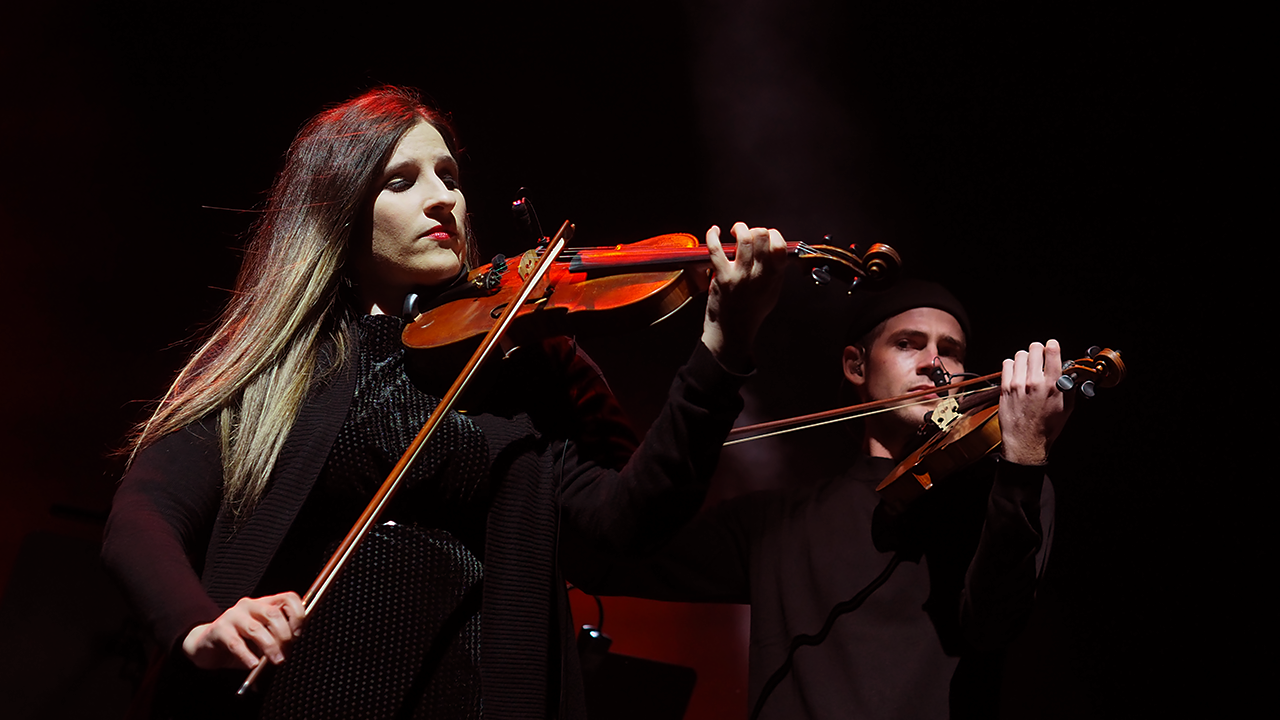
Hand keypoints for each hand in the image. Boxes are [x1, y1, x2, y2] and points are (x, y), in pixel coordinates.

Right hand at [181, 592, 304, 669]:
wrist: (206, 646)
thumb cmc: (239, 642)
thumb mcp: (263, 638)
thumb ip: (276, 638)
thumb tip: (290, 647)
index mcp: (265, 603)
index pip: (288, 598)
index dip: (297, 615)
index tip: (298, 634)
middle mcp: (250, 605)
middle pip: (273, 614)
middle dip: (283, 636)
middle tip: (286, 653)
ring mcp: (233, 615)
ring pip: (256, 629)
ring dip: (270, 647)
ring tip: (276, 661)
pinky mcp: (218, 629)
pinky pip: (236, 643)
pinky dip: (247, 655)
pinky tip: (253, 665)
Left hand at [700, 222, 787, 371]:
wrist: (732, 331)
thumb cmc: (751, 312)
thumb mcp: (772, 292)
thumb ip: (775, 271)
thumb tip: (775, 249)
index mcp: (774, 277)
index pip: (779, 246)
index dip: (773, 234)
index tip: (766, 236)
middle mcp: (759, 275)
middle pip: (762, 237)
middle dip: (756, 229)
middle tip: (749, 234)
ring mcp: (740, 276)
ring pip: (743, 239)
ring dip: (740, 228)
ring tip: (736, 231)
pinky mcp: (722, 277)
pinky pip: (716, 249)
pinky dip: (713, 236)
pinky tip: (714, 231)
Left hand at [999, 339, 1073, 464]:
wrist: (1025, 442)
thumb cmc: (1047, 427)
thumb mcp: (1067, 407)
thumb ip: (1068, 387)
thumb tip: (1069, 373)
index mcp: (1053, 386)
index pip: (1052, 353)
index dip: (1052, 346)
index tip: (1052, 346)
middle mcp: (1035, 382)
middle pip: (1034, 349)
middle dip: (1038, 350)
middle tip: (1039, 356)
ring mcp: (1018, 384)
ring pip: (1020, 355)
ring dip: (1025, 357)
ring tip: (1028, 366)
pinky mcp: (1005, 388)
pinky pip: (1007, 364)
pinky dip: (1012, 364)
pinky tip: (1017, 372)